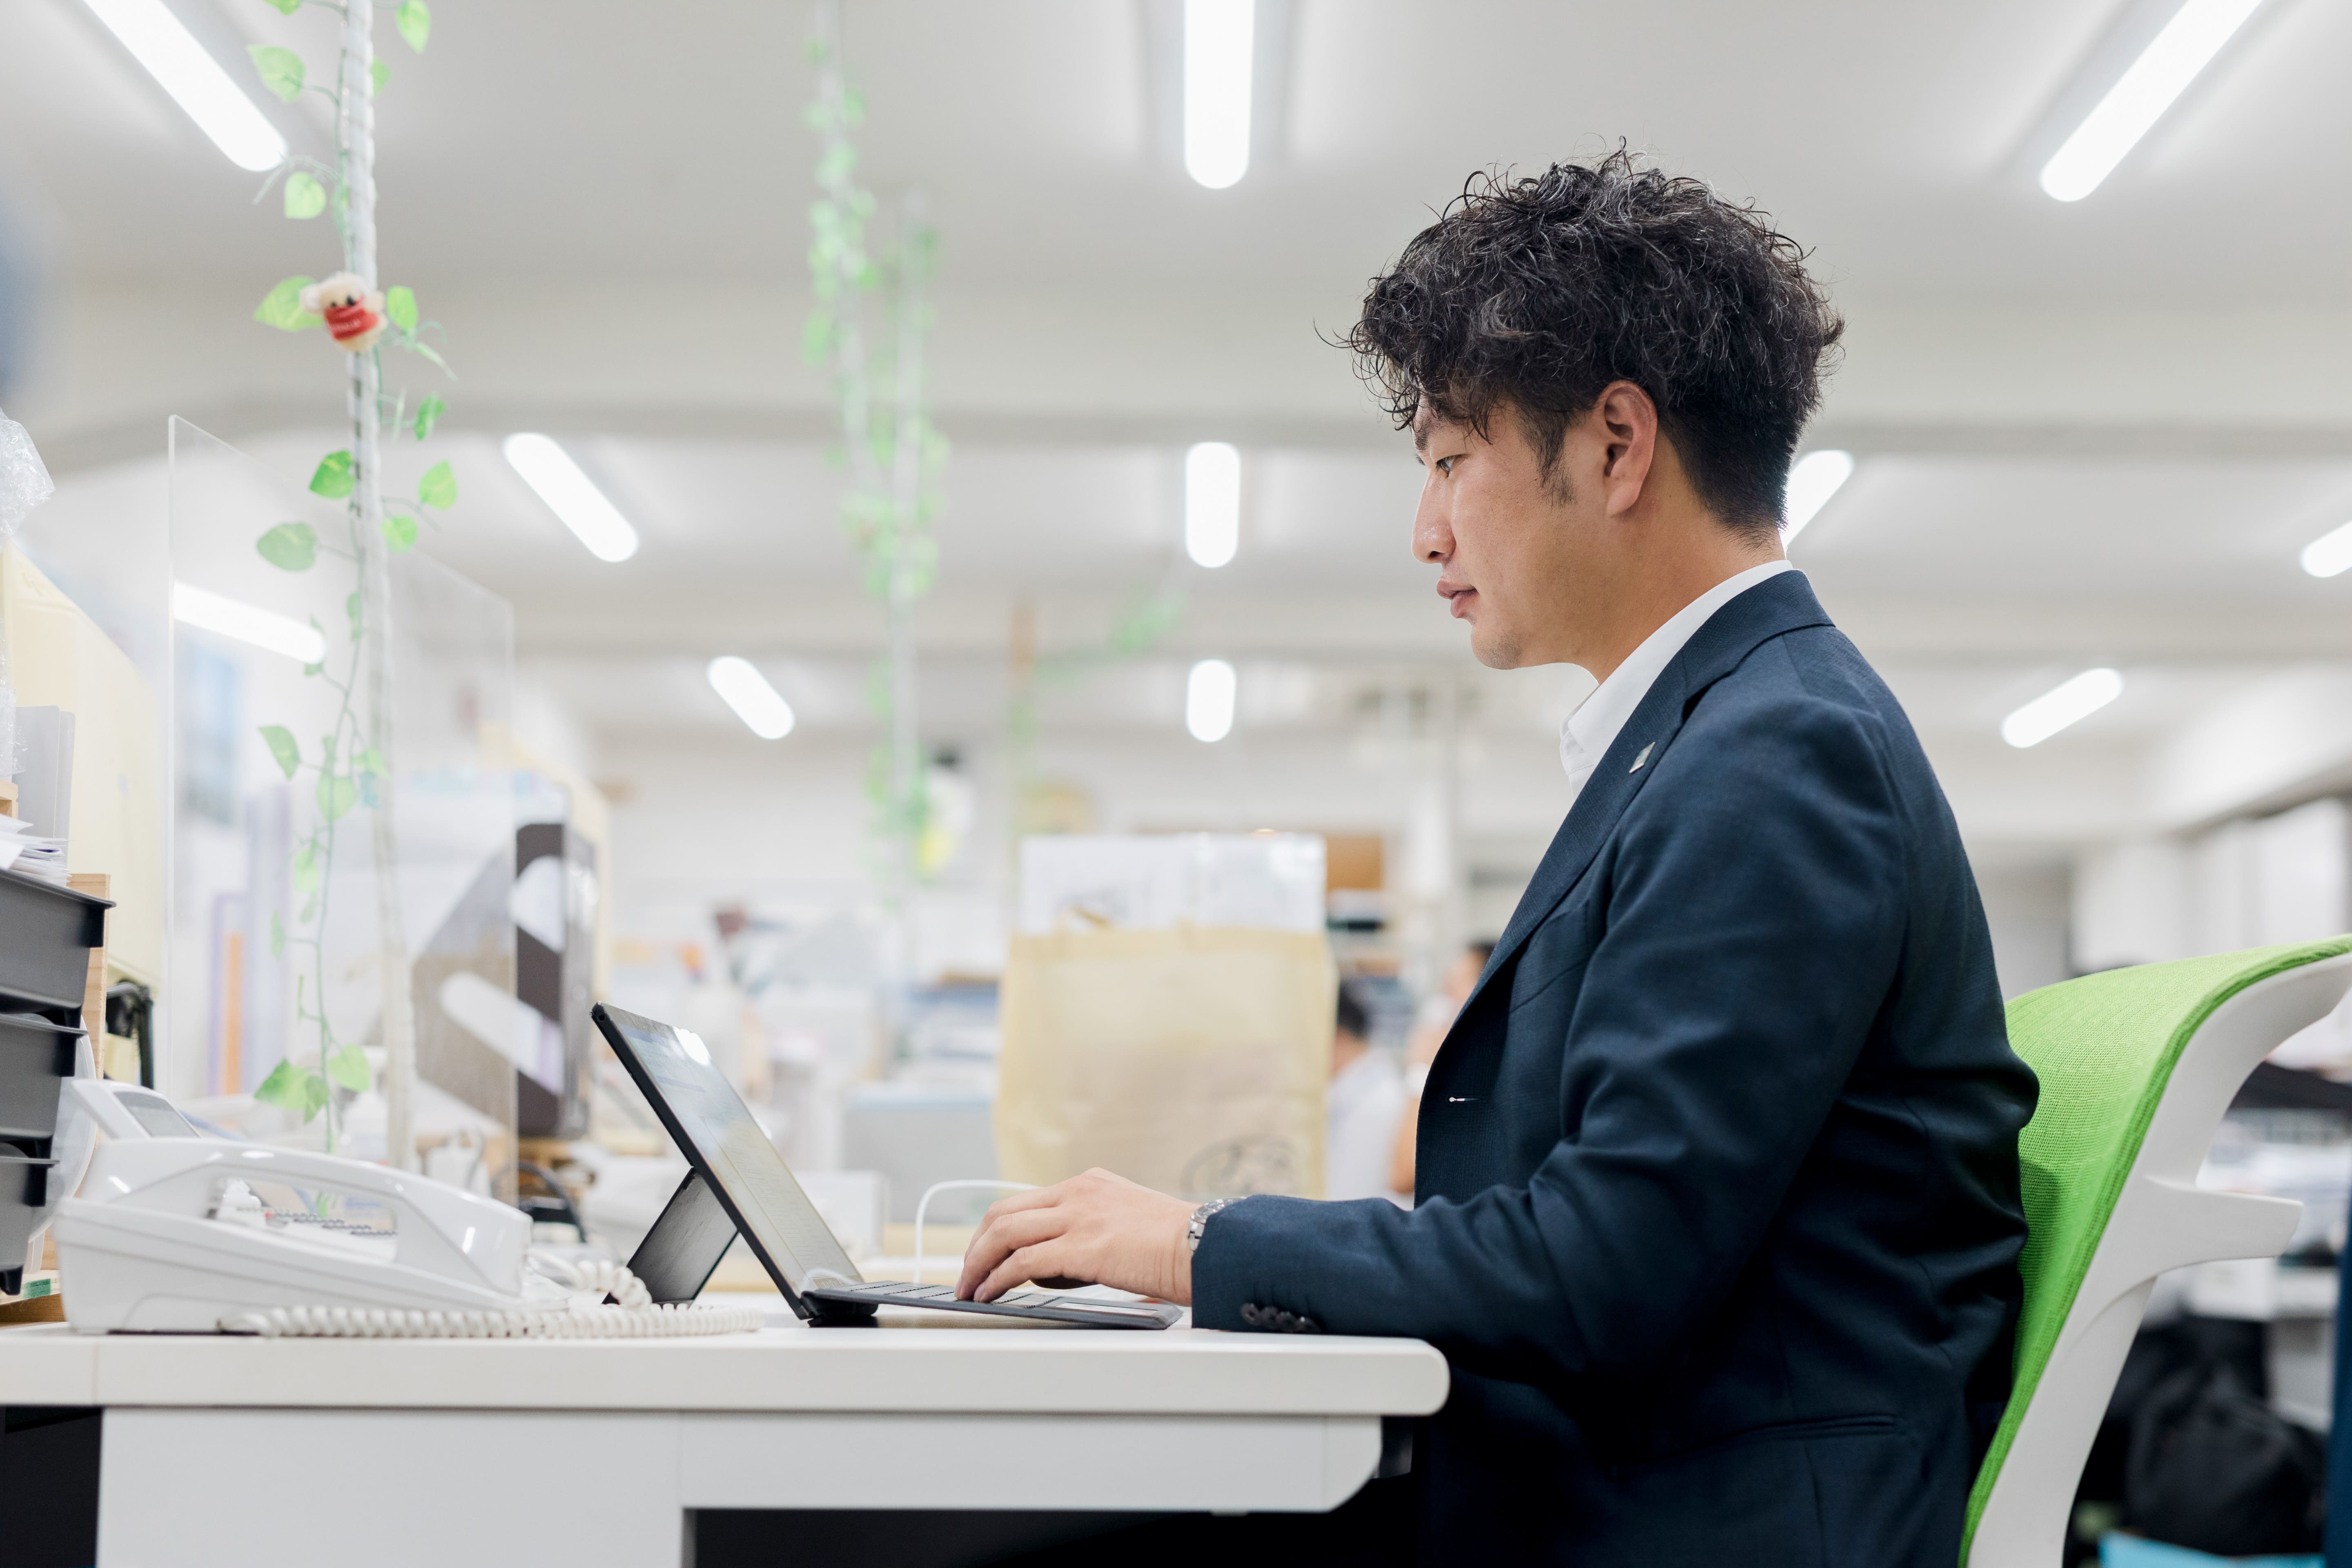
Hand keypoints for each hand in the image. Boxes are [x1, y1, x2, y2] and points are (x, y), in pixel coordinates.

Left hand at [957, 1168, 1196, 1305]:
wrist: (1208, 1247)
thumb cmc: (1179, 1247)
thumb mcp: (1126, 1226)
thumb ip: (1090, 1236)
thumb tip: (1058, 1268)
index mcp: (1090, 1184)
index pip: (1026, 1203)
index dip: (996, 1231)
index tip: (984, 1254)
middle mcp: (1079, 1192)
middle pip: (1003, 1212)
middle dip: (976, 1246)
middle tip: (967, 1274)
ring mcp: (1079, 1215)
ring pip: (1004, 1232)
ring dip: (978, 1263)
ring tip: (969, 1290)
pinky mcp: (1083, 1245)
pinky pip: (1022, 1261)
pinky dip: (998, 1279)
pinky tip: (991, 1295)